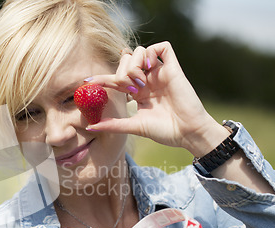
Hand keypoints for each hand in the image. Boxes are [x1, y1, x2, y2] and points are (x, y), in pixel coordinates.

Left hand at [86, 42, 228, 156]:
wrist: (187, 133)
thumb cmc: (165, 132)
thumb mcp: (134, 126)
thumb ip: (113, 124)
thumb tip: (90, 126)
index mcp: (138, 93)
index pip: (116, 79)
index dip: (102, 79)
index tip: (87, 82)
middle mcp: (148, 80)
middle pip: (126, 61)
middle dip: (121, 72)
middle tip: (129, 89)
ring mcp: (160, 73)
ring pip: (140, 51)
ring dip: (134, 64)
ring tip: (140, 81)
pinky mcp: (173, 69)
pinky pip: (163, 47)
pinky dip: (151, 52)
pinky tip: (149, 67)